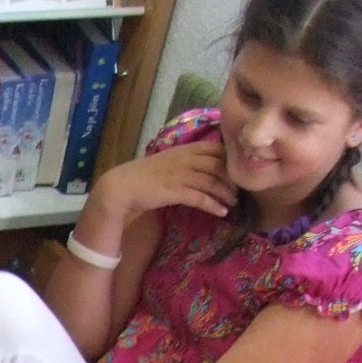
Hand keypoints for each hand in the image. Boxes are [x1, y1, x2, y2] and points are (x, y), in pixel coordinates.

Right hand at [93, 135, 235, 226]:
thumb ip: (186, 162)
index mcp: (185, 149)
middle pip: (218, 165)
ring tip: (234, 204)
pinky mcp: (175, 191)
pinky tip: (222, 213)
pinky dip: (213, 205)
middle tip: (240, 191)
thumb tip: (203, 169)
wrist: (122, 186)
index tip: (237, 171)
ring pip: (212, 181)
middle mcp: (185, 159)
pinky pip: (200, 197)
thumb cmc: (143, 176)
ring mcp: (180, 174)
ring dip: (226, 193)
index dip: (230, 159)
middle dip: (232, 178)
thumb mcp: (168, 163)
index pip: (216, 149)